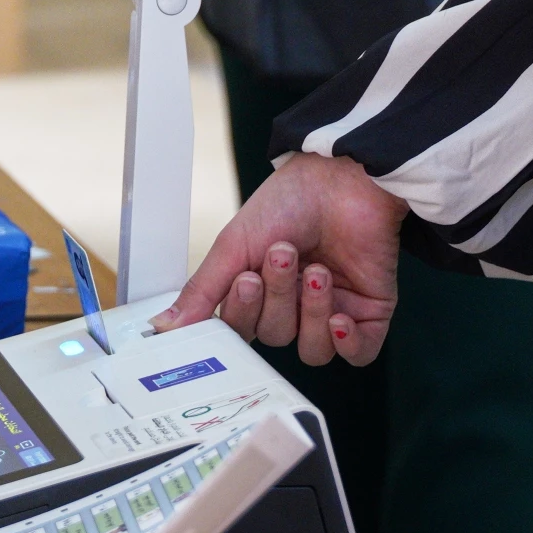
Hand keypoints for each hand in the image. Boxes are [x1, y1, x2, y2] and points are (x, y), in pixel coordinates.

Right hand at [150, 152, 405, 364]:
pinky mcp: (368, 316)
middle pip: (276, 335)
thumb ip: (203, 290)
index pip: (241, 329)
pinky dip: (347, 343)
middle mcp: (292, 307)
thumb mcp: (235, 243)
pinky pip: (356, 355)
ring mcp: (330, 312)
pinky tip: (340, 317)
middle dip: (279, 297)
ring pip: (312, 348)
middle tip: (285, 254)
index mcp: (257, 293)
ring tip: (318, 270)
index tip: (246, 278)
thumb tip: (163, 327)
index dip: (244, 312)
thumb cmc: (290, 200)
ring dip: (311, 311)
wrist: (343, 177)